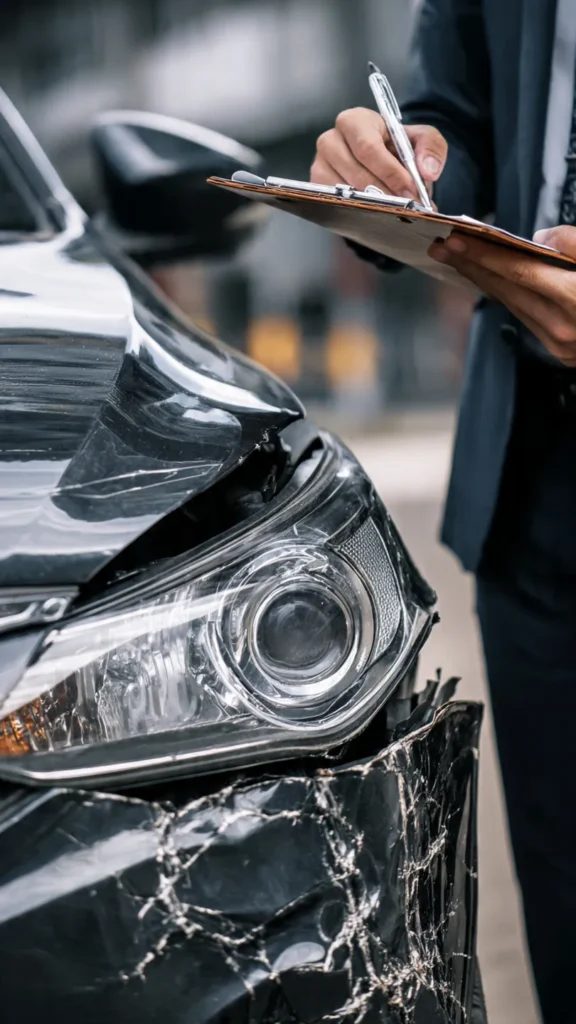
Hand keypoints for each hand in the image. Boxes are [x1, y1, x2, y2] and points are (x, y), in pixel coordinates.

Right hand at [311, 107, 447, 200]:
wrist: (379, 164)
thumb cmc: (395, 148)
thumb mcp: (420, 140)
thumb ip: (431, 147)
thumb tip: (427, 171)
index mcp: (355, 121)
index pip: (368, 148)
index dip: (390, 172)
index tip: (410, 191)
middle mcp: (331, 140)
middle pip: (357, 173)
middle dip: (385, 193)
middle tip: (406, 207)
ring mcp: (320, 165)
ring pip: (345, 192)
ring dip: (372, 205)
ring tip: (394, 212)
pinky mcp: (316, 187)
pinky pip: (336, 204)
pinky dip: (357, 210)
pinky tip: (374, 214)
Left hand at [429, 226, 575, 366]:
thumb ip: (572, 243)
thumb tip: (538, 239)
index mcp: (575, 297)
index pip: (518, 271)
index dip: (484, 255)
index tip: (456, 240)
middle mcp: (560, 325)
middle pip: (505, 289)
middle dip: (470, 265)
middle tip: (441, 247)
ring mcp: (557, 341)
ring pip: (509, 305)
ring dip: (481, 280)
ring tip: (457, 260)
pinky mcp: (556, 349)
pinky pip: (521, 317)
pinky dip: (502, 297)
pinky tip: (488, 282)